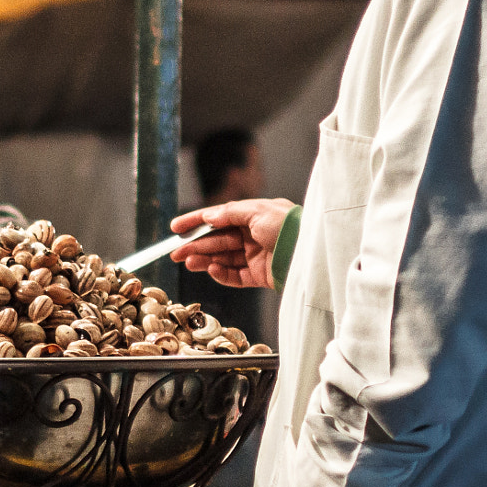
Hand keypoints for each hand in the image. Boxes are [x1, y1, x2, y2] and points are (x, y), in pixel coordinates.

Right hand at [168, 199, 297, 288]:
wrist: (311, 253)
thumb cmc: (289, 226)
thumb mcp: (257, 211)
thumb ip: (230, 213)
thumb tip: (208, 217)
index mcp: (254, 216)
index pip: (219, 217)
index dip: (196, 222)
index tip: (176, 228)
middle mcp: (253, 235)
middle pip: (218, 240)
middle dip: (196, 245)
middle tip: (175, 251)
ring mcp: (256, 255)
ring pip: (223, 258)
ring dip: (204, 259)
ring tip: (187, 262)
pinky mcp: (260, 275)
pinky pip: (235, 275)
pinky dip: (221, 273)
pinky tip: (211, 269)